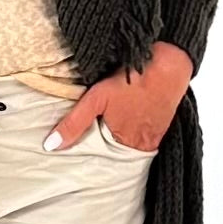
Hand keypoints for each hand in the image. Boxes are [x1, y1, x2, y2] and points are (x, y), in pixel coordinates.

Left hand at [42, 42, 192, 153]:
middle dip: (108, 150)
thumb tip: (51, 146)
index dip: (94, 155)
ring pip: (134, 144)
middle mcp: (145, 145)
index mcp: (128, 144)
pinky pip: (148, 134)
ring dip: (123, 140)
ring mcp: (158, 134)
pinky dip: (137, 130)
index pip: (105, 160)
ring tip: (112, 131)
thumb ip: (74, 123)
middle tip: (96, 142)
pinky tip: (131, 119)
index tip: (82, 156)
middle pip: (120, 154)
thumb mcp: (96, 99)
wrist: (170, 63)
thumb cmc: (133, 80)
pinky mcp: (165, 122)